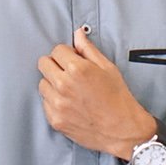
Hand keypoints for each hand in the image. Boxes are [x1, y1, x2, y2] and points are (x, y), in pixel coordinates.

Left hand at [38, 27, 154, 160]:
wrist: (123, 130)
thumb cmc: (118, 98)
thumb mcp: (108, 68)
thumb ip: (88, 50)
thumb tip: (77, 34)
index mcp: (77, 69)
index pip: (57, 50)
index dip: (66, 53)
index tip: (73, 60)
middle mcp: (64, 85)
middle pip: (43, 64)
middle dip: (55, 65)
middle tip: (68, 73)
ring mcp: (58, 104)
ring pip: (42, 84)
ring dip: (52, 84)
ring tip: (70, 90)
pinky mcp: (55, 119)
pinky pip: (45, 103)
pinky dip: (54, 101)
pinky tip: (69, 104)